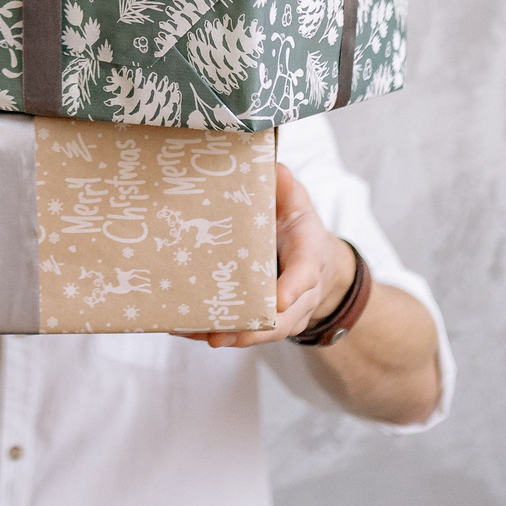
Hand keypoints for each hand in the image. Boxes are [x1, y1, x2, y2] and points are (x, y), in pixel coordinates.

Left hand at [177, 162, 355, 348]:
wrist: (318, 263)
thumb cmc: (301, 231)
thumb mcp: (298, 204)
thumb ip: (288, 190)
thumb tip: (276, 169)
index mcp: (309, 259)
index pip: (304, 276)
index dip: (292, 289)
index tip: (278, 301)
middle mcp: (300, 295)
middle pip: (283, 319)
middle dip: (254, 329)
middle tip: (223, 333)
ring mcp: (285, 313)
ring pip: (264, 333)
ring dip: (232, 336)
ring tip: (199, 334)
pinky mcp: (267, 321)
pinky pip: (247, 332)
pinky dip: (218, 333)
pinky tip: (188, 329)